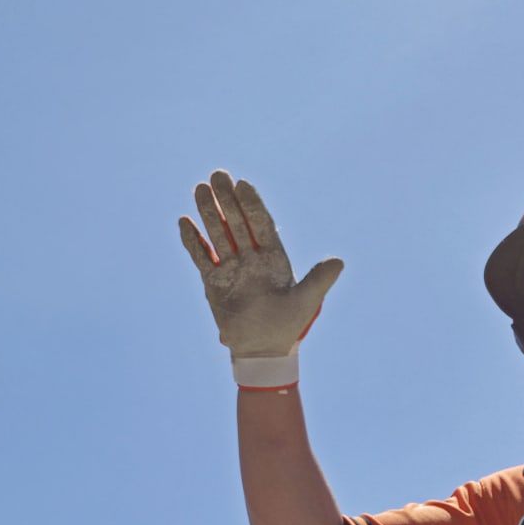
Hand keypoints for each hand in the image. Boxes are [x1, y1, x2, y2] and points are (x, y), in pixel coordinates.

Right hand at [178, 171, 342, 381]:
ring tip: (199, 189)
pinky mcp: (214, 282)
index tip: (243, 184)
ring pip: (218, 234)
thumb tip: (339, 262)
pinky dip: (193, 241)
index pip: (262, 224)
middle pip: (237, 222)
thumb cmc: (288, 326)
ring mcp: (231, 268)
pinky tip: (184, 222)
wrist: (263, 349)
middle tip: (218, 175)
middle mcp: (251, 257)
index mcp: (274, 257)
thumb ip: (319, 280)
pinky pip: (201, 257)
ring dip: (209, 212)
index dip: (252, 204)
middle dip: (228, 199)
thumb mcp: (306, 302)